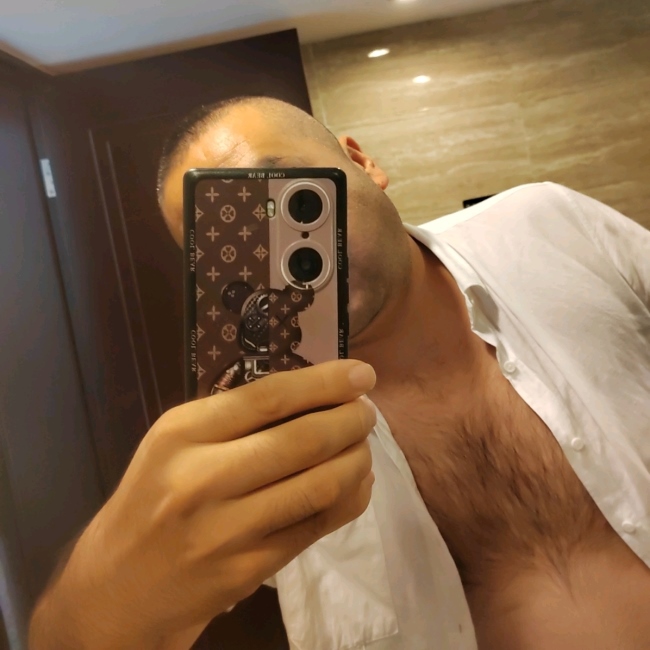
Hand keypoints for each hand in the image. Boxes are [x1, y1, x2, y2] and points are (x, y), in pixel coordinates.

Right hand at [29, 360, 376, 649]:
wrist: (119, 585)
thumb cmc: (152, 498)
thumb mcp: (176, 442)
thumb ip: (235, 417)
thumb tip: (315, 393)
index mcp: (182, 433)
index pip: (269, 397)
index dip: (324, 383)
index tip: (361, 374)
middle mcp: (203, 478)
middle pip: (302, 440)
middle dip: (350, 421)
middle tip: (367, 412)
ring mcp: (228, 530)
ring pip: (319, 485)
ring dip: (357, 459)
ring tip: (364, 446)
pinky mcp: (249, 569)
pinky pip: (317, 526)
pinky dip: (350, 499)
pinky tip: (358, 483)